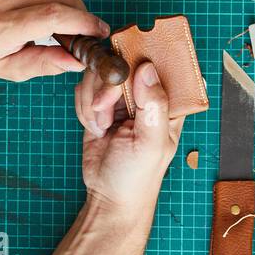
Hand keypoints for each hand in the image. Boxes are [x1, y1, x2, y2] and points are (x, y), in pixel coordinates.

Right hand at [77, 61, 183, 213]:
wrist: (109, 196)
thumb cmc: (139, 176)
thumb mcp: (152, 142)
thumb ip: (154, 105)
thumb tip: (148, 69)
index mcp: (169, 101)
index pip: (161, 64)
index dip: (142, 57)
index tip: (126, 66)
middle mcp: (145, 95)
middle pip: (123, 62)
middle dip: (108, 85)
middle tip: (105, 106)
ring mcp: (122, 98)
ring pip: (100, 74)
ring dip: (94, 100)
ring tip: (103, 126)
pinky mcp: (101, 105)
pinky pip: (85, 89)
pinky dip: (85, 107)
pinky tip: (96, 128)